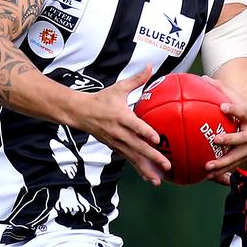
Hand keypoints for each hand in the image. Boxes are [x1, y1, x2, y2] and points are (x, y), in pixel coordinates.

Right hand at [77, 66, 171, 185]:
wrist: (79, 113)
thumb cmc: (102, 99)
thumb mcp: (118, 88)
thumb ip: (137, 80)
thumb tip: (151, 66)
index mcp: (121, 117)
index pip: (135, 126)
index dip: (146, 133)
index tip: (157, 139)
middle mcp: (119, 133)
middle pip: (137, 147)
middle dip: (152, 157)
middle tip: (167, 165)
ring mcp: (116, 143)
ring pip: (133, 158)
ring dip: (146, 169)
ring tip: (159, 180)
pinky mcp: (115, 149)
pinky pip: (130, 161)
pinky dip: (140, 170)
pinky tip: (151, 178)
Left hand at [201, 77, 246, 178]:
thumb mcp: (241, 101)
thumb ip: (222, 90)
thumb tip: (202, 78)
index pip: (243, 111)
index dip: (234, 109)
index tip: (223, 106)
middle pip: (242, 138)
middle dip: (229, 139)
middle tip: (215, 139)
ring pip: (237, 157)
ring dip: (223, 163)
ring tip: (208, 166)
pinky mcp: (246, 159)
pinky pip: (233, 166)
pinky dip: (222, 172)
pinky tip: (208, 176)